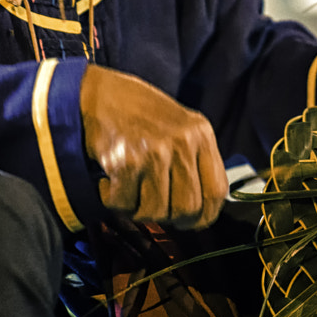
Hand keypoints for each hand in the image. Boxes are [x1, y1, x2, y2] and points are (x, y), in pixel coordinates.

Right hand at [81, 65, 227, 229]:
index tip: (190, 221)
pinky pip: (123, 205)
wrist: (100, 95)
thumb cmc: (141, 115)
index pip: (217, 192)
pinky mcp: (125, 161)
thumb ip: (195, 162)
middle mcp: (182, 142)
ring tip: (129, 188)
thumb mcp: (181, 127)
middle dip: (168, 217)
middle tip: (153, 206)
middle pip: (187, 209)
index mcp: (201, 134)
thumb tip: (201, 210)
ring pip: (154, 212)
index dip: (203, 216)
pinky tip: (110, 181)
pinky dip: (112, 200)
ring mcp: (154, 152)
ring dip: (137, 208)